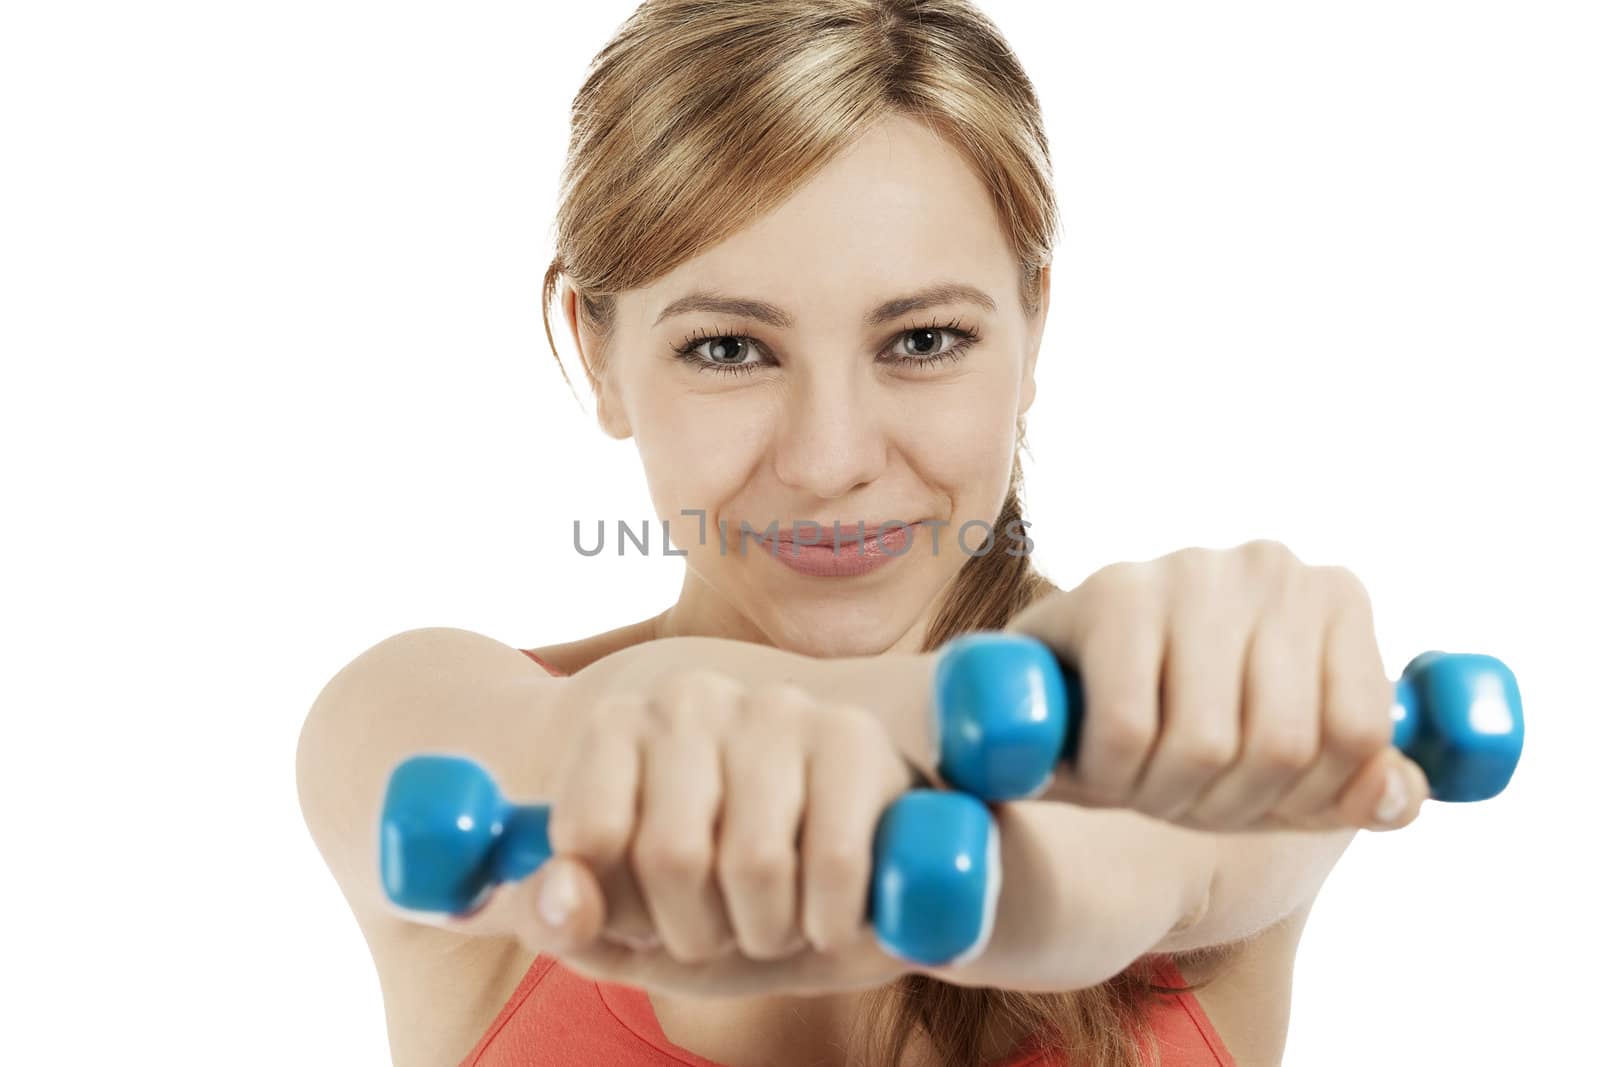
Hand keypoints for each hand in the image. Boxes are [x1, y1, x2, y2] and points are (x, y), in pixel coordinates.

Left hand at [481, 669, 915, 996]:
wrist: (837, 875)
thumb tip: (565, 897)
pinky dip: (831, 921)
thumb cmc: (716, 902)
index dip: (625, 914)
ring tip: (780, 914)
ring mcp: (776, 707)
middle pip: (672, 857)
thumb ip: (564, 924)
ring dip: (770, 932)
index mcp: (614, 728)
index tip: (651, 919)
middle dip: (702, 932)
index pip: (590, 840)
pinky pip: (835, 862)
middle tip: (726, 926)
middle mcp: (689, 699)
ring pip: (756, 864)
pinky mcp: (854, 734)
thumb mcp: (627, 933)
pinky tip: (831, 913)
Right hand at [1004, 539, 1426, 831]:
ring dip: (1158, 795)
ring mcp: (1192, 570)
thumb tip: (1394, 795)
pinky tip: (1092, 761)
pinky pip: (1129, 728)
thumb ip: (1352, 787)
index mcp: (1335, 597)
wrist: (1046, 696)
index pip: (1361, 733)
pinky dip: (1108, 774)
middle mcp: (1273, 568)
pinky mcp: (1112, 592)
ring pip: (1207, 744)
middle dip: (1222, 804)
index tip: (1251, 798)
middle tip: (1175, 797)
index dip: (1303, 798)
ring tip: (1131, 779)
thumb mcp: (1281, 774)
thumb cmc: (1177, 728)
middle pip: (1285, 746)